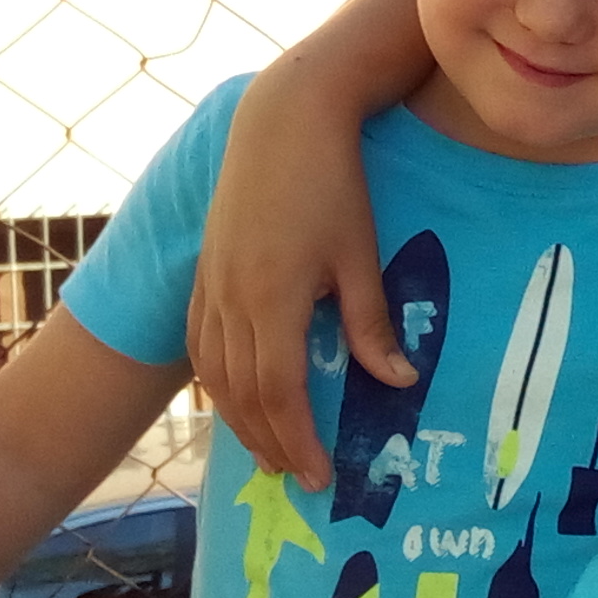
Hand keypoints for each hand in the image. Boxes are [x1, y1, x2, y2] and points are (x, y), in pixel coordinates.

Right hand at [189, 67, 416, 489]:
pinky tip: (232, 395)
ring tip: (266, 450)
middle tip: (296, 477)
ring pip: (214, 372)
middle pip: (242, 393)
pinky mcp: (206, 269)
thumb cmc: (334, 183)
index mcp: (272, 300)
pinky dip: (215, 379)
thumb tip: (398, 382)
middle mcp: (231, 299)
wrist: (283, 120)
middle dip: (269, 442)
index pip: (280, 393)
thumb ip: (371, 323)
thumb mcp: (361, 255)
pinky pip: (199, 342)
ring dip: (237, 418)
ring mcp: (211, 284)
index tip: (319, 478)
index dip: (298, 440)